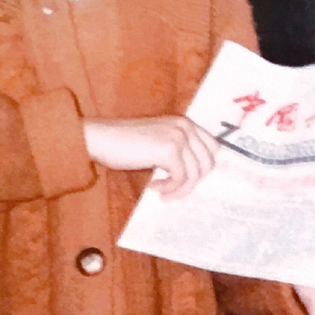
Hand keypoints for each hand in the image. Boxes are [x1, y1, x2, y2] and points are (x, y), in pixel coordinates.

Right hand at [83, 116, 216, 199]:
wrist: (101, 138)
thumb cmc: (125, 144)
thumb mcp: (158, 142)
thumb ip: (179, 150)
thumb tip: (197, 175)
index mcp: (184, 123)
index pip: (213, 147)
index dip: (202, 167)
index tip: (186, 179)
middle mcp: (185, 127)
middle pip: (208, 163)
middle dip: (193, 181)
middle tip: (174, 189)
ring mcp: (178, 137)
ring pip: (195, 174)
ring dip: (180, 189)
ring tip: (162, 191)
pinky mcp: (169, 150)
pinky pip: (181, 179)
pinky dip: (170, 188)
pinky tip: (154, 187)